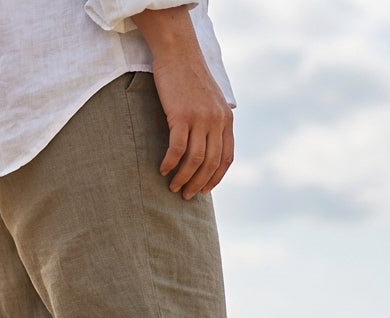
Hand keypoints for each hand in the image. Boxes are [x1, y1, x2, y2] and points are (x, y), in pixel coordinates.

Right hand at [133, 7, 233, 198]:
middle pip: (211, 163)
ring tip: (173, 187)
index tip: (205, 191)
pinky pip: (177, 148)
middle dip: (198, 183)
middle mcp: (216, 120)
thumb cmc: (189, 77)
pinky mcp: (181, 115)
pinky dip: (171, 163)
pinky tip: (163, 169)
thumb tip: (206, 146)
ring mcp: (200, 117)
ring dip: (184, 177)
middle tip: (185, 195)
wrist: (178, 51)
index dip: (216, 178)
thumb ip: (212, 121)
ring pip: (195, 159)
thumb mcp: (209, 100)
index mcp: (226, 118)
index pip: (226, 157)